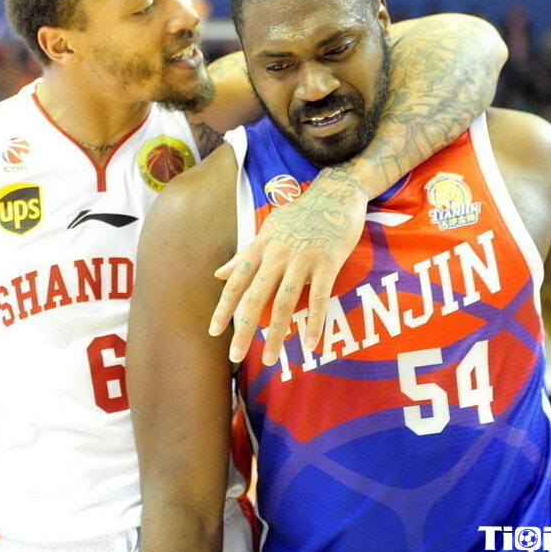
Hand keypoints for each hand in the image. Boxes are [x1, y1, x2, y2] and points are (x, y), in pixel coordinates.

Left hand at [209, 168, 368, 365]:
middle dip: (245, 328)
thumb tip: (218, 274)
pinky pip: (321, 298)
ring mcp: (304, 259)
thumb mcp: (268, 230)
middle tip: (235, 357)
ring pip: (286, 302)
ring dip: (277, 333)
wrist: (337, 193)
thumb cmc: (301, 214)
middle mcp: (279, 254)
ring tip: (271, 358)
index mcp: (262, 247)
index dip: (224, 307)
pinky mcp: (328, 262)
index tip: (214, 332)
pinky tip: (311, 344)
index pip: (238, 282)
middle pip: (257, 296)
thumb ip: (244, 255)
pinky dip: (315, 322)